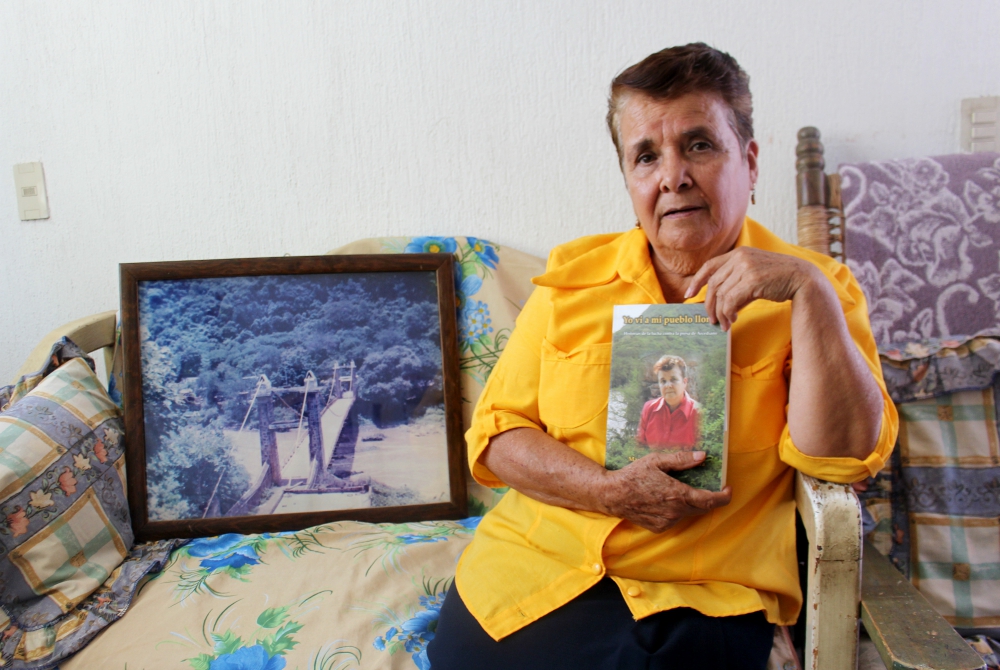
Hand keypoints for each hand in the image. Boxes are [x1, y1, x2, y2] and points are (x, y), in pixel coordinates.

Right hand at [599, 451, 731, 532]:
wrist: (612, 495)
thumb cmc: (633, 475)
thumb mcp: (657, 461)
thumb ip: (681, 460)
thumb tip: (702, 456)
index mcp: (678, 495)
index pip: (711, 500)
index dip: (724, 496)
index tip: (728, 489)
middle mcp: (676, 512)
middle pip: (703, 508)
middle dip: (709, 498)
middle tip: (709, 487)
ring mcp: (668, 521)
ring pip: (688, 513)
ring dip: (690, 503)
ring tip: (680, 490)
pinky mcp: (659, 527)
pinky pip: (675, 519)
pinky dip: (676, 510)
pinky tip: (665, 500)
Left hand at [685, 247, 820, 330]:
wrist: (802, 278)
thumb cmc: (778, 279)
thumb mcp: (754, 275)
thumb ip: (736, 283)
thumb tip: (719, 303)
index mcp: (739, 253)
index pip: (710, 266)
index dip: (697, 281)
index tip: (689, 294)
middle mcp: (740, 258)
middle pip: (713, 284)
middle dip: (709, 304)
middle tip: (711, 319)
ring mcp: (746, 268)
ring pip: (721, 294)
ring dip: (720, 313)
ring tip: (724, 324)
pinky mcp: (752, 280)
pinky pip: (731, 300)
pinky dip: (728, 313)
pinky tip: (733, 320)